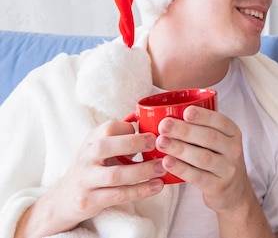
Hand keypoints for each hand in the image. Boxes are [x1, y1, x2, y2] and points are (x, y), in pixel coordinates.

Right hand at [17, 121, 164, 236]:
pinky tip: (157, 186)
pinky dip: (140, 190)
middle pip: (105, 147)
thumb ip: (121, 140)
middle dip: (134, 143)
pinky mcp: (89, 201)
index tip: (151, 134)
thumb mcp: (100, 150)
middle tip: (158, 144)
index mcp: (91, 141)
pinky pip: (118, 195)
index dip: (129, 129)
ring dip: (142, 171)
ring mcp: (85, 180)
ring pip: (115, 174)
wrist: (63, 200)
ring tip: (163, 168)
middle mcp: (85, 158)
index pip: (108, 128)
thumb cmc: (92, 169)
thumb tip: (154, 131)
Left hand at [155, 107, 254, 212]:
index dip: (203, 116)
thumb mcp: (219, 142)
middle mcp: (234, 150)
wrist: (234, 191)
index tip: (185, 112)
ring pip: (202, 157)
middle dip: (185, 130)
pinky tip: (167, 162)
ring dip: (180, 148)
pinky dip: (181, 168)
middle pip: (209, 138)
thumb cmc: (218, 159)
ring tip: (161, 142)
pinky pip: (197, 177)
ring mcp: (227, 169)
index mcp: (233, 134)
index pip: (220, 121)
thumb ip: (202, 129)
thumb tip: (168, 115)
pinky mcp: (218, 187)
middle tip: (164, 125)